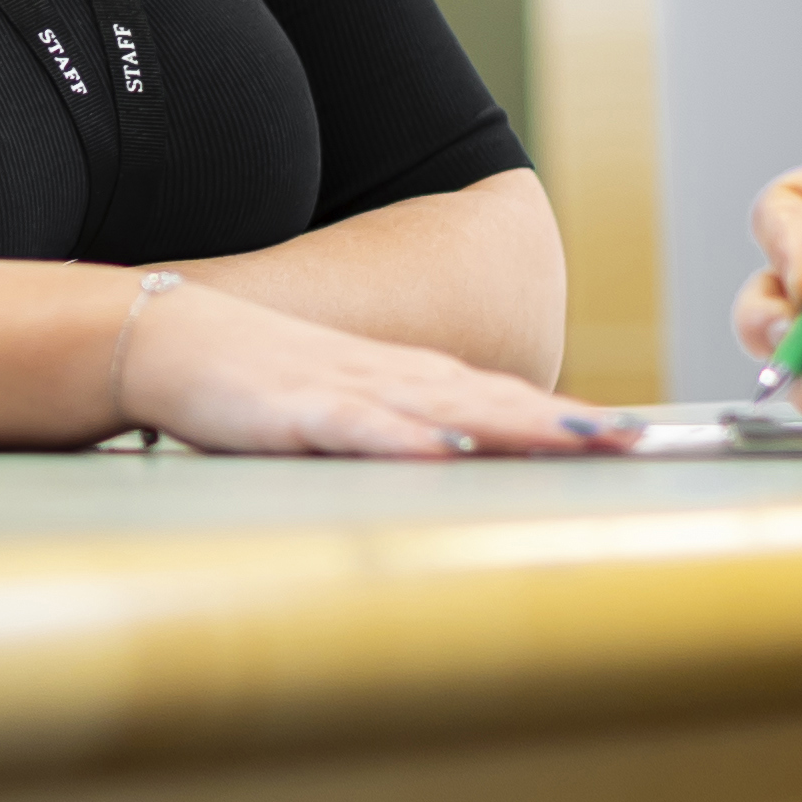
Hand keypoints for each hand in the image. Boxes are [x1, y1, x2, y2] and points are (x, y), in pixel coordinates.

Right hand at [118, 277, 641, 459]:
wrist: (170, 339)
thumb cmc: (255, 381)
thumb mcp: (341, 409)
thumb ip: (398, 431)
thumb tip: (454, 462)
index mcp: (402, 381)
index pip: (499, 398)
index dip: (564, 416)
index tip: (627, 436)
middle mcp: (389, 379)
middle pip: (492, 401)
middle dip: (562, 421)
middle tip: (631, 439)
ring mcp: (347, 391)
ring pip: (444, 409)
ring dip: (511, 423)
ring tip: (572, 437)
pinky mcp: (298, 410)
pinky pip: (360, 428)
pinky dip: (405, 439)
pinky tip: (444, 452)